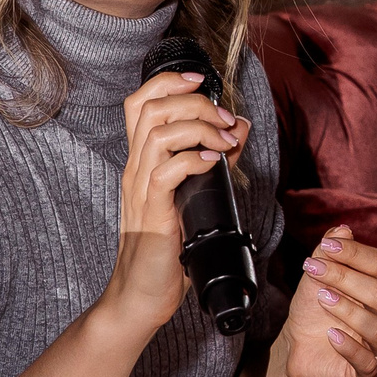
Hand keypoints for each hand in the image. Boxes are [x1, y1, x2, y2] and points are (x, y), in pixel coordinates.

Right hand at [104, 69, 249, 336]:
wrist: (141, 295)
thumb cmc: (166, 249)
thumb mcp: (192, 196)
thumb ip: (211, 158)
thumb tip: (239, 127)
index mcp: (142, 161)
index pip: (140, 102)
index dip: (169, 82)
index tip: (203, 82)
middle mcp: (136, 169)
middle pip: (150, 107)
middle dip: (194, 102)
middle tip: (225, 120)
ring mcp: (140, 189)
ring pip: (158, 133)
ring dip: (199, 128)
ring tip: (225, 143)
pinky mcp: (152, 213)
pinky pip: (166, 172)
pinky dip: (193, 159)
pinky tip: (211, 164)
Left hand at [264, 226, 376, 376]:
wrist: (297, 345)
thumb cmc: (315, 307)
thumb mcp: (318, 276)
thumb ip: (330, 252)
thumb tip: (342, 230)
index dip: (355, 254)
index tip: (325, 248)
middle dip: (345, 278)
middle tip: (314, 268)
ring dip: (347, 310)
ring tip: (321, 298)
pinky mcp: (368, 372)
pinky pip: (367, 362)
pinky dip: (349, 347)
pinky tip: (330, 334)